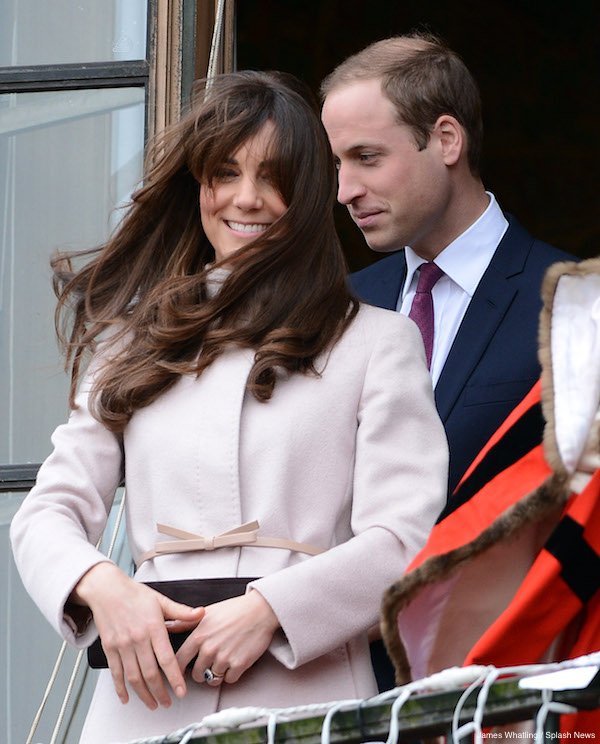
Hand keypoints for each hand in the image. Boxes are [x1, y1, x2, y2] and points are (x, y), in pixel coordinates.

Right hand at [71, 563, 204, 708]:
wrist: (107, 590)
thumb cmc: (135, 594)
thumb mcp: (161, 600)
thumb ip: (181, 612)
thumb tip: (201, 613)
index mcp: (153, 627)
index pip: (167, 658)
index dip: (175, 678)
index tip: (182, 691)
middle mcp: (137, 639)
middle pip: (150, 673)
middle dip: (160, 692)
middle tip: (168, 702)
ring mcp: (122, 645)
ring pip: (134, 677)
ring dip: (144, 695)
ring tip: (153, 704)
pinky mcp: (110, 648)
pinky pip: (115, 673)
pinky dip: (121, 689)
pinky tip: (127, 698)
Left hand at [175, 589, 278, 685]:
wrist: (260, 610)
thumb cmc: (235, 609)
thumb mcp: (207, 613)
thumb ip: (186, 623)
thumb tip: (169, 626)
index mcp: (199, 635)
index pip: (179, 661)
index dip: (177, 670)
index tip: (179, 673)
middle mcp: (209, 648)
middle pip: (196, 675)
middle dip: (201, 672)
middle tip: (208, 664)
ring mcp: (224, 658)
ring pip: (212, 679)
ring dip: (216, 674)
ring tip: (223, 661)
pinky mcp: (239, 665)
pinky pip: (228, 680)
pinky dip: (231, 674)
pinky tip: (234, 662)